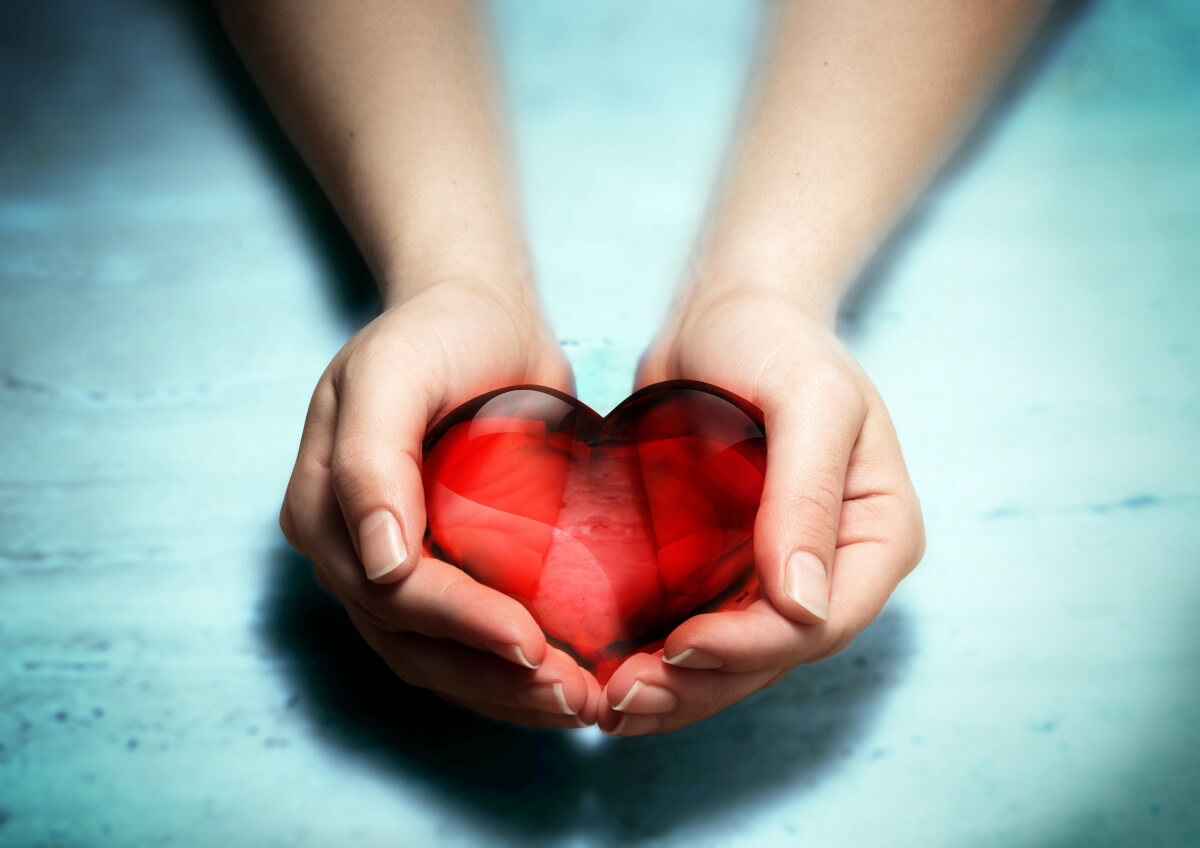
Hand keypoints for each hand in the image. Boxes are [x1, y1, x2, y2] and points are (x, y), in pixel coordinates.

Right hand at [280, 279, 601, 727]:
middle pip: (414, 641)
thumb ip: (370, 456)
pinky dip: (509, 672)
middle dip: (493, 678)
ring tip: (578, 704)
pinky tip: (563, 681)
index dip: (460, 624)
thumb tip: (376, 561)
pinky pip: (463, 641)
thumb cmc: (440, 332)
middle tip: (574, 696)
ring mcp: (395, 564)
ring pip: (438, 658)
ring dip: (505, 692)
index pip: (392, 592)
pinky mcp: (442, 568)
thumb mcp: (395, 369)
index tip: (532, 644)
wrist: (480, 316)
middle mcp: (350, 548)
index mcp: (324, 507)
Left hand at [598, 288, 924, 734]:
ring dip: (676, 690)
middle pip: (776, 654)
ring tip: (609, 703)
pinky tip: (611, 671)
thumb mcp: (809, 400)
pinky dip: (660, 658)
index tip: (679, 647)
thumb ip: (808, 496)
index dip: (753, 648)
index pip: (825, 623)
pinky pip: (701, 627)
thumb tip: (805, 605)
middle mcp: (834, 565)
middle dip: (702, 685)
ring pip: (735, 658)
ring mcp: (778, 570)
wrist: (723, 313)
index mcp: (876, 534)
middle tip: (624, 697)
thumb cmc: (774, 340)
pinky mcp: (725, 564)